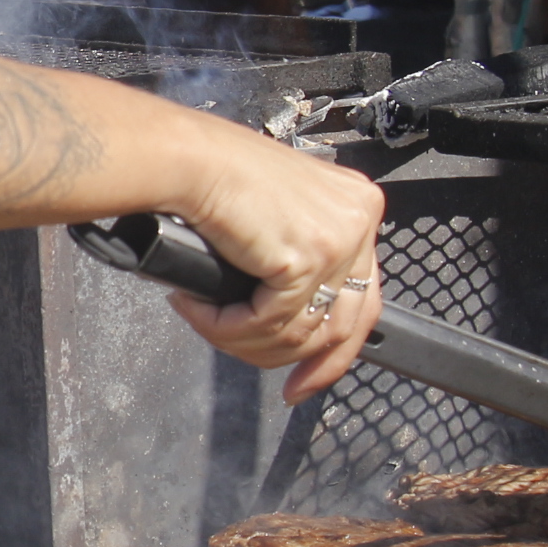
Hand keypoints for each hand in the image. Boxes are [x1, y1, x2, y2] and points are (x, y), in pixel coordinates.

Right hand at [163, 132, 385, 399]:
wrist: (184, 158)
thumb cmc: (210, 174)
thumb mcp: (276, 216)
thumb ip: (299, 255)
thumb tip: (295, 318)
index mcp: (357, 206)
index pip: (363, 297)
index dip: (335, 351)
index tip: (306, 378)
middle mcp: (358, 219)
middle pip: (344, 324)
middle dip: (303, 364)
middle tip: (280, 388)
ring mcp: (338, 239)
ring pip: (302, 333)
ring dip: (246, 342)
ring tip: (205, 320)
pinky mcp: (307, 257)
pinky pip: (270, 323)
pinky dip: (229, 329)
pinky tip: (199, 310)